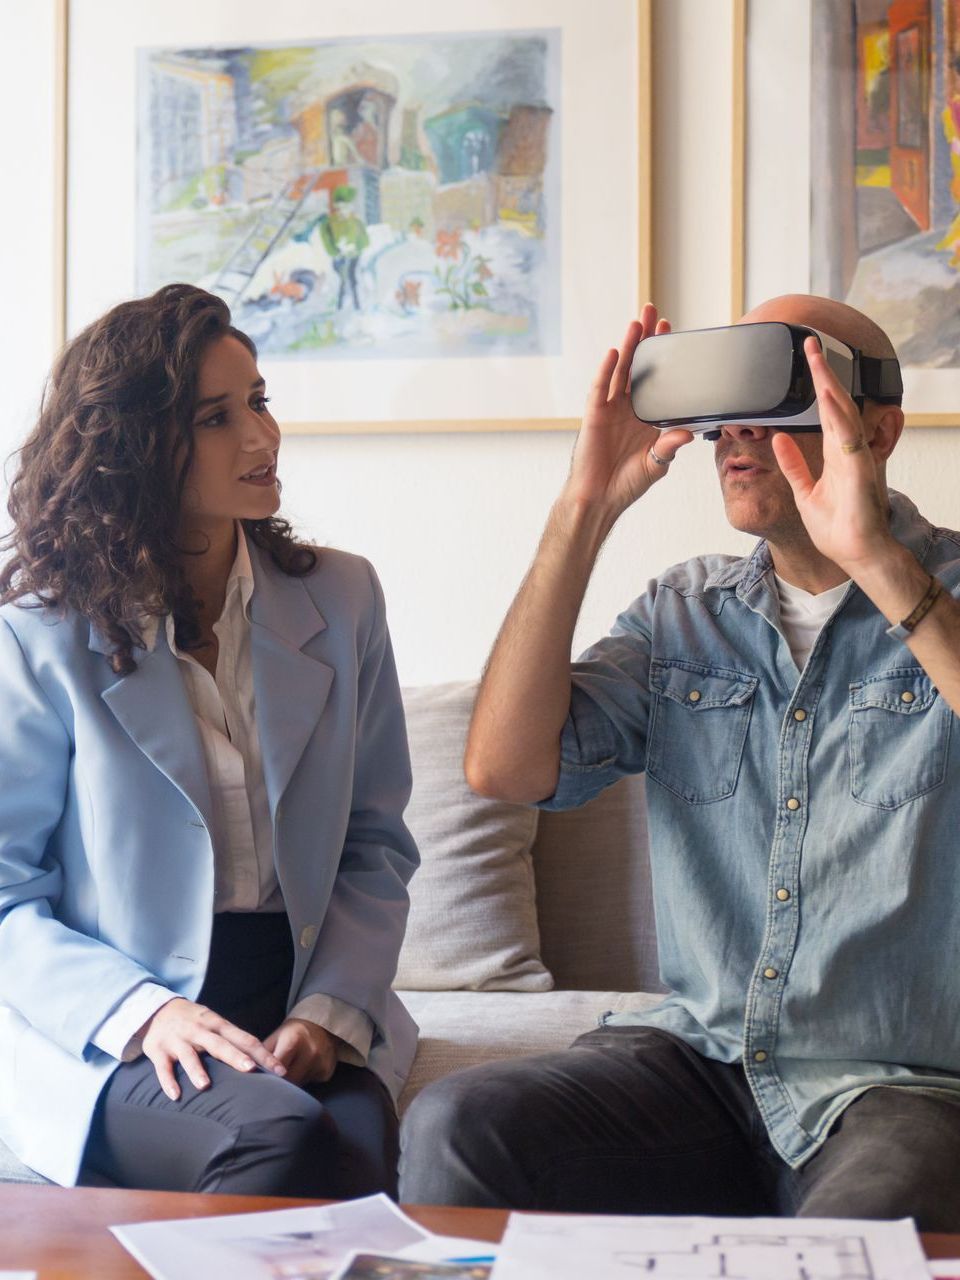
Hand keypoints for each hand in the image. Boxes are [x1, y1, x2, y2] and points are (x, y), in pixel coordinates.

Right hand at [140, 998, 286, 1100]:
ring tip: (205, 1086)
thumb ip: (233, 1040)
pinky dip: (168, 1081)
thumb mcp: (215, 1024)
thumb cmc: (195, 1021)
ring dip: (196, 1070)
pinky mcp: (158, 1050)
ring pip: (188, 1055)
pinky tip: (175, 1095)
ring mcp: (178, 1040)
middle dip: (235, 1057)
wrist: (157, 1008)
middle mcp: (199, 1030)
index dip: (262, 1054)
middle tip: (251, 1070)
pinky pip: (163, 1067)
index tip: (278, 1069)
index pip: (244, 1038)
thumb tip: (261, 1062)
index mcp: (217, 1024)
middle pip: (219, 1044)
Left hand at [264, 1018, 339, 1085]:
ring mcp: (320, 1062)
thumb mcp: (276, 1037)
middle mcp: (310, 1052)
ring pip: (299, 1085)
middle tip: (271, 1084)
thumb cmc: (292, 1033)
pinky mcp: (327, 1072)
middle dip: (278, 1083)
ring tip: (288, 1074)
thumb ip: (263, 1054)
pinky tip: (303, 1071)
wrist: (321, 1027)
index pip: (277, 1066)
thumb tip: (248, 1071)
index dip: (268, 1075)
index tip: (261, 1082)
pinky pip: (309, 1084)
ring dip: (291, 1084)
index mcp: (293, 1040)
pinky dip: (303, 1081)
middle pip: (288, 1079)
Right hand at [564, 302, 693, 517]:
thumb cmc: (626, 484)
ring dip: (629, 345)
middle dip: (645, 340)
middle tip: (653, 312)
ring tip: (637, 322)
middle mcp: (628, 408)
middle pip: (637, 366)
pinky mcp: (595, 415)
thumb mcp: (657, 464)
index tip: (673, 334)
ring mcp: (611, 410)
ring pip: (620, 370)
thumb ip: (669, 446)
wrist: (599, 498)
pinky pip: (601, 388)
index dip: (664, 357)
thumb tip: (687, 433)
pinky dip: (607, 370)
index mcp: (646, 417)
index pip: (657, 379)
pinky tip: (616, 352)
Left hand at [771, 336, 895, 573]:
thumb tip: (778, 439)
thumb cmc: (838, 527)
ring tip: (817, 360)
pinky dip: (838, 418)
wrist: (856, 554)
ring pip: (843, 414)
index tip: (806, 360)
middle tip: (810, 344)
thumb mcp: (804, 492)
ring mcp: (855, 459)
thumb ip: (793, 465)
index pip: (824, 411)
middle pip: (835, 403)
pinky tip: (828, 398)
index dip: (816, 385)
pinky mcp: (858, 471)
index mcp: (835, 454)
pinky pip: (848, 439)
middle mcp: (847, 450)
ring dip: (830, 386)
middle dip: (823, 373)